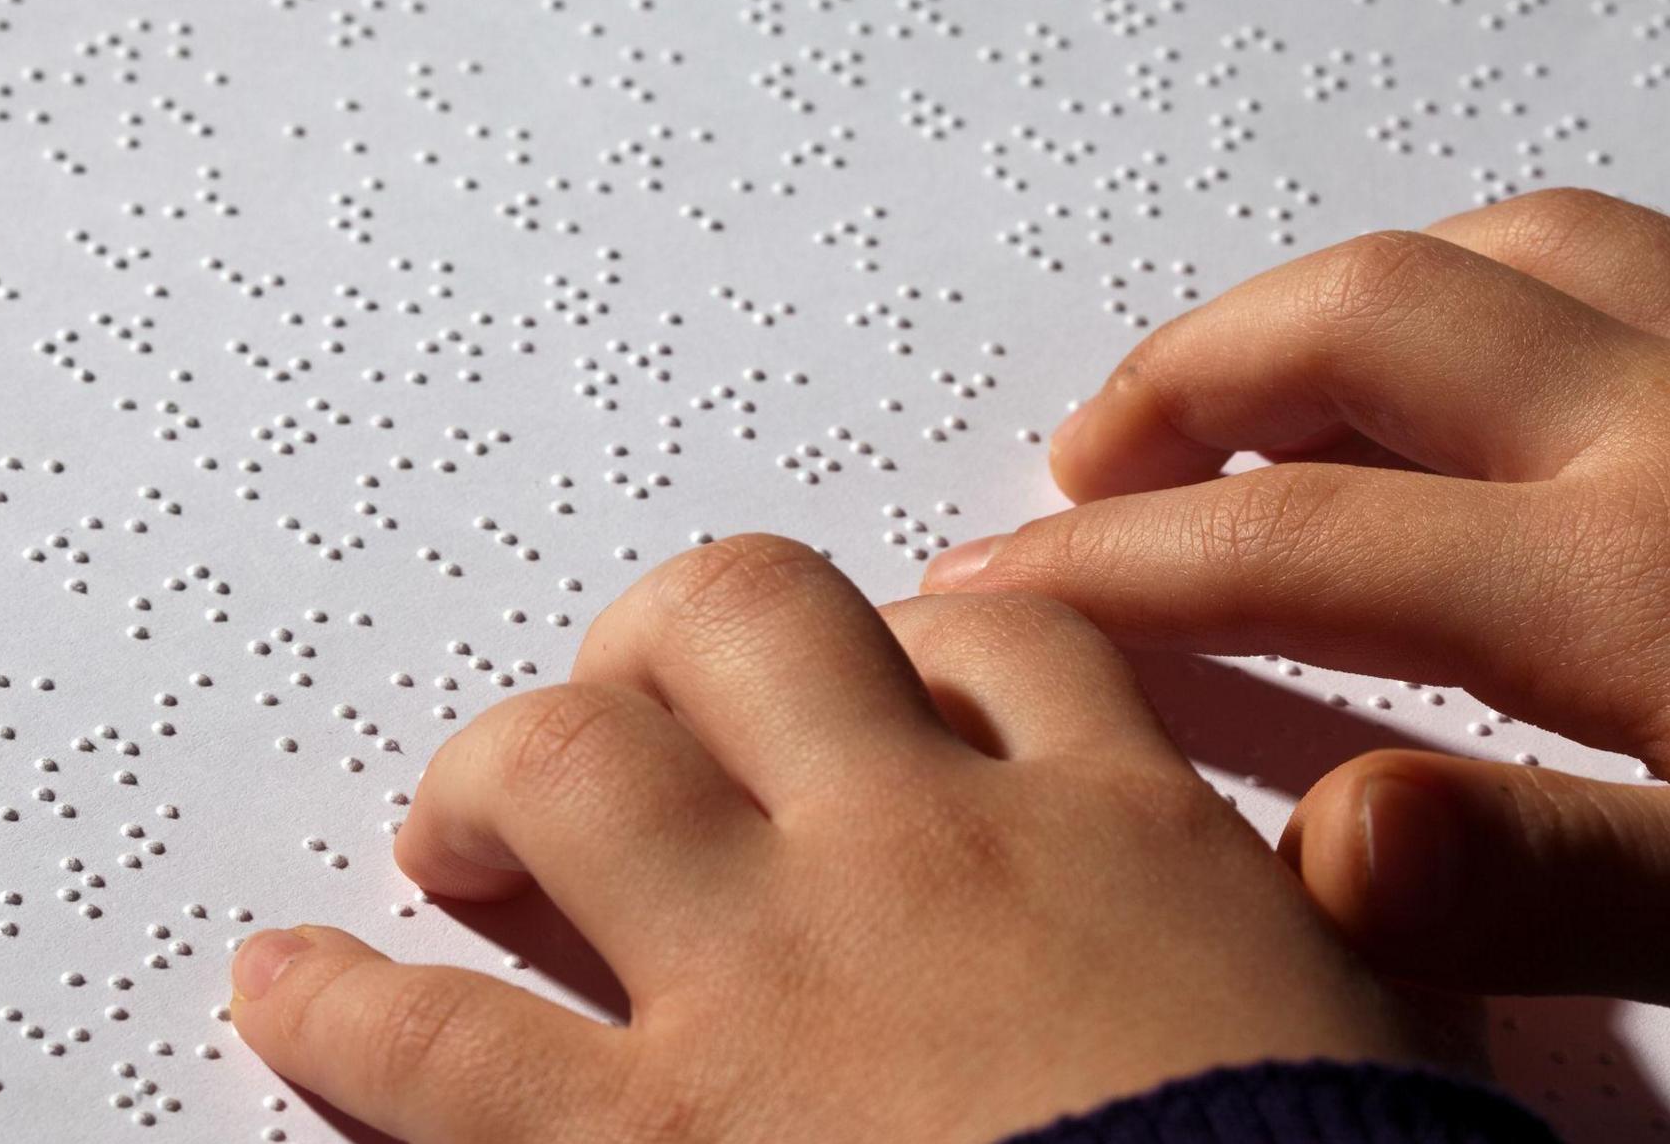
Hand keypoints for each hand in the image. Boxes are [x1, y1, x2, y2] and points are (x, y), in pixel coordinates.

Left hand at [229, 536, 1441, 1143]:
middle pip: (754, 620)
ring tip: (468, 817)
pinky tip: (281, 983)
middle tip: (649, 699)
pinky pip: (446, 1050)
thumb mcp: (1388, 1036)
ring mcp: (770, 987)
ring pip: (577, 766)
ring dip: (503, 772)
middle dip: (681, 640)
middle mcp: (920, 855)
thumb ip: (1336, 926)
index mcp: (1115, 827)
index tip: (892, 675)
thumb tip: (1324, 884)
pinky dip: (344, 1008)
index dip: (927, 641)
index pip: (1000, 639)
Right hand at [921, 188, 1669, 1057]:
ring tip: (1270, 366)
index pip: (1290, 541)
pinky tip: (1561, 324)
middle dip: (1187, 381)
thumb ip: (1563, 883)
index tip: (990, 584)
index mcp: (1638, 570)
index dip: (1111, 565)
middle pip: (1364, 329)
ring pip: (1513, 251)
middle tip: (1087, 453)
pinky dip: (1563, 271)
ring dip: (1352, 299)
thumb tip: (1328, 848)